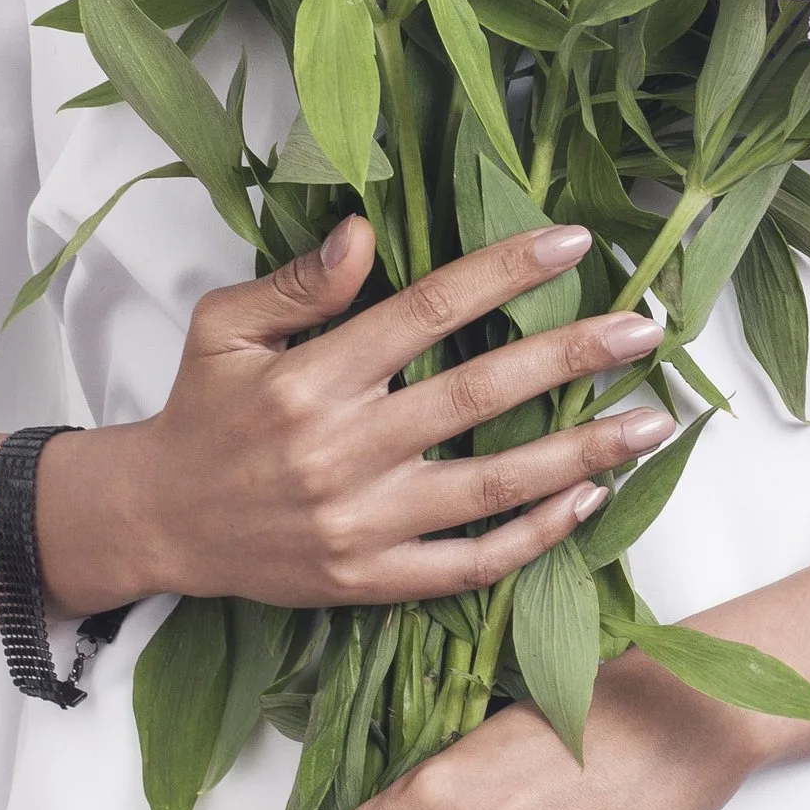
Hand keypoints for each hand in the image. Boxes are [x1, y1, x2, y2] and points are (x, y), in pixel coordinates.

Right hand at [42, 215, 671, 614]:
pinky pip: (472, 563)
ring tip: (651, 423)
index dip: (504, 272)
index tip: (573, 242)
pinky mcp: (372, 579)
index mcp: (313, 377)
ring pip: (493, 486)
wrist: (157, 521)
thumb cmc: (201, 410)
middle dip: (572, 356)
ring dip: (582, 454)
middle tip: (645, 330)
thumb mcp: (225, 327)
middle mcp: (343, 450)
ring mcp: (363, 523)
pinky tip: (590, 501)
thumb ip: (300, 282)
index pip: (427, 310)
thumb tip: (366, 230)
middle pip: (480, 394)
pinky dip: (536, 537)